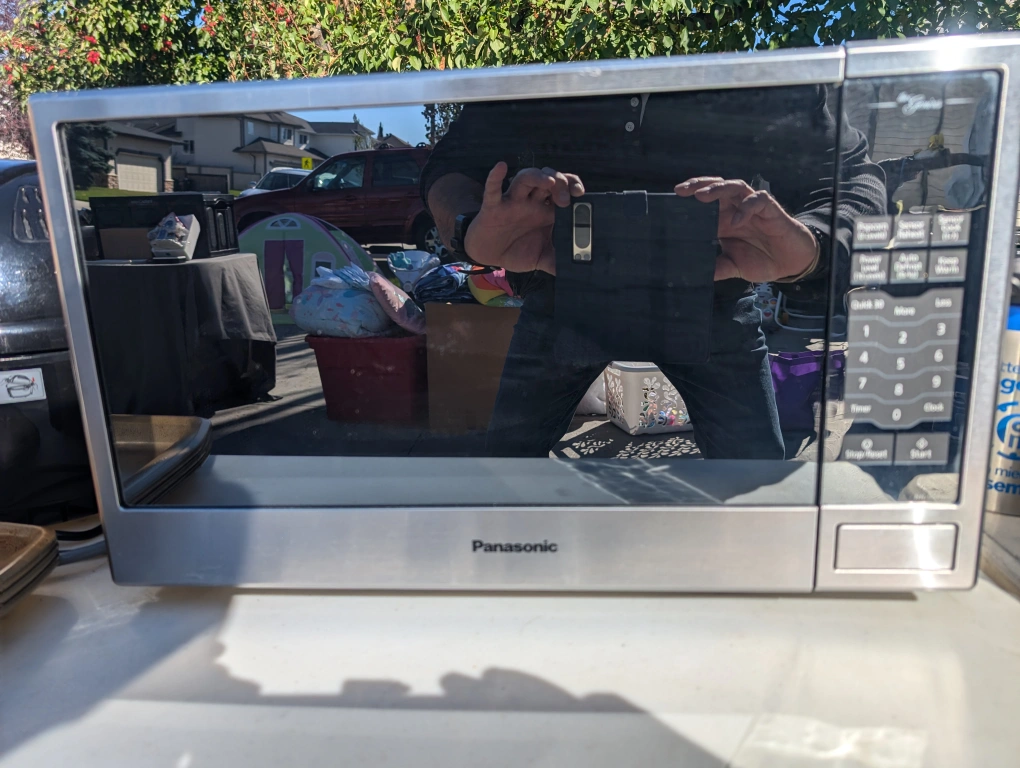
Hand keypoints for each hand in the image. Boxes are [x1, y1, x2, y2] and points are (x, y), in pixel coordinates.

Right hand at [464, 162, 584, 274]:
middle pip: (548, 179)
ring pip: (525, 178)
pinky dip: (495, 177)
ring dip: (538, 177)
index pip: (563, 189)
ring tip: (549, 182)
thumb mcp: (542, 259)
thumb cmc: (516, 251)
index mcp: (546, 210)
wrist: (490, 255)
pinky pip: (493, 190)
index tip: (581, 193)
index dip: (573, 184)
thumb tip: (577, 270)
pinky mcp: (493, 207)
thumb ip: (558, 262)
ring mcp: (513, 202)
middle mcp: (532, 202)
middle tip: (566, 198)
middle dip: (560, 183)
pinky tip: (501, 167)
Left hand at [675, 177, 818, 281]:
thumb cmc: (761, 259)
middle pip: (716, 187)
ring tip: (702, 196)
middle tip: (682, 191)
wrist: (790, 262)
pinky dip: (746, 207)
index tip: (671, 200)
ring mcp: (752, 207)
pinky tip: (737, 220)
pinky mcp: (770, 209)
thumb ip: (716, 268)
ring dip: (718, 189)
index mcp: (724, 219)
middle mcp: (736, 209)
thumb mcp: (733, 266)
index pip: (704, 202)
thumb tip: (695, 274)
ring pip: (735, 186)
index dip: (689, 198)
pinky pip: (758, 200)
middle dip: (699, 185)